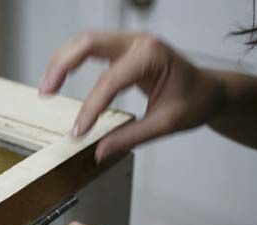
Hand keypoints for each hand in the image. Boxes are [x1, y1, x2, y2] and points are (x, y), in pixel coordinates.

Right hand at [39, 31, 224, 162]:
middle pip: (88, 43)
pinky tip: (62, 77)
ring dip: (62, 61)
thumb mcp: (166, 124)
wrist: (211, 91)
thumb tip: (98, 152)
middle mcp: (139, 42)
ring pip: (85, 41)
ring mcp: (131, 42)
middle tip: (46, 93)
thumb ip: (130, 137)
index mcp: (151, 56)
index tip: (78, 132)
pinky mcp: (126, 50)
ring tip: (47, 87)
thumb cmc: (195, 102)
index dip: (90, 108)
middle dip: (61, 66)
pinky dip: (73, 61)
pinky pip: (93, 49)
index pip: (111, 80)